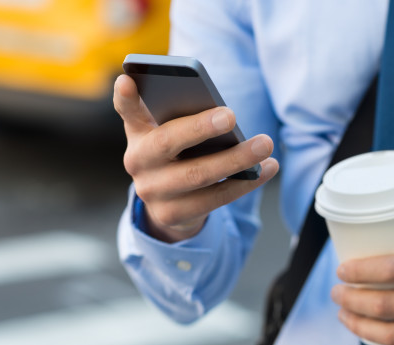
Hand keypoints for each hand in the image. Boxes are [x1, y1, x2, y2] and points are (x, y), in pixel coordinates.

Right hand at [113, 75, 278, 242]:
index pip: (127, 110)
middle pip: (168, 142)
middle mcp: (137, 162)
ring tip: (265, 144)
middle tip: (231, 115)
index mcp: (138, 133)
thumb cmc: (178, 154)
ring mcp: (152, 191)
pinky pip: (216, 199)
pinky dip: (246, 183)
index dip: (125, 97)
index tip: (128, 80)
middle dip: (200, 128)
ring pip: (197, 175)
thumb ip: (182, 116)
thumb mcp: (171, 132)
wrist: (168, 202)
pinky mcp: (172, 214)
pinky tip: (268, 168)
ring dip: (236, 159)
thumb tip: (221, 112)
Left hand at [331, 221, 393, 344]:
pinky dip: (386, 343)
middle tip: (336, 293)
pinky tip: (374, 332)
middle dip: (350, 300)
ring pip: (391, 336)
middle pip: (385, 306)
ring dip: (359, 326)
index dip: (359, 272)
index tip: (341, 270)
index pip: (393, 269)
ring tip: (344, 314)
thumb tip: (376, 229)